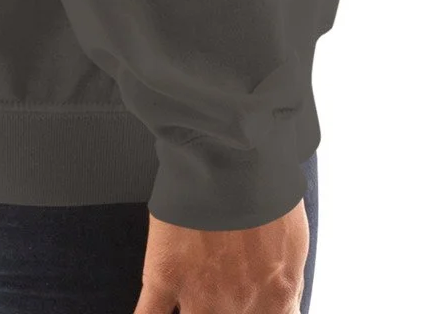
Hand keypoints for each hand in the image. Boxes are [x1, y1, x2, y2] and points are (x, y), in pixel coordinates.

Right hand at [132, 195, 308, 313]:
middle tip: (216, 294)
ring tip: (191, 300)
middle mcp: (239, 306)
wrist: (233, 148)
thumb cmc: (268, 185)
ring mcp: (199, 295)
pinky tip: (151, 313)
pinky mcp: (165, 275)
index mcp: (275, 299)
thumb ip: (287, 282)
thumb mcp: (295, 240)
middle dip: (222, 313)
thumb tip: (284, 302)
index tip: (248, 307)